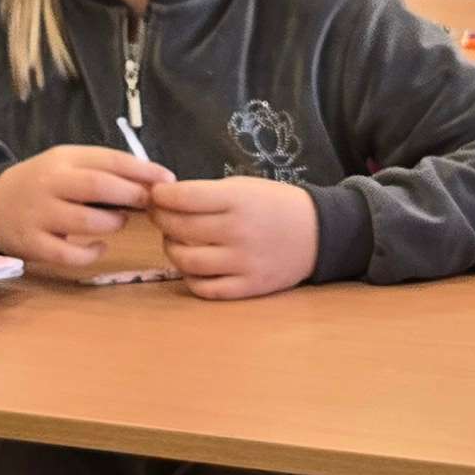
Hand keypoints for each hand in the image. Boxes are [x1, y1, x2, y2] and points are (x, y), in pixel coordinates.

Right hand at [0, 144, 171, 270]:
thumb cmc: (43, 185)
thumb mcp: (67, 166)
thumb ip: (103, 171)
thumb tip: (152, 182)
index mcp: (63, 160)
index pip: (108, 159)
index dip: (141, 170)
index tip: (167, 179)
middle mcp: (50, 184)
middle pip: (97, 186)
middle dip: (131, 194)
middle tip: (149, 203)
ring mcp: (39, 215)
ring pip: (86, 221)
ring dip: (112, 223)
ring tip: (118, 221)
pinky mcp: (33, 244)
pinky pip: (69, 255)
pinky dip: (91, 254)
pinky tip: (99, 247)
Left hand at [151, 176, 320, 299]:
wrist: (318, 233)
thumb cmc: (276, 205)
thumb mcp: (245, 187)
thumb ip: (208, 194)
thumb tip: (166, 200)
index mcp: (238, 200)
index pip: (183, 198)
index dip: (161, 196)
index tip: (156, 195)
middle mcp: (238, 231)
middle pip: (179, 228)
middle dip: (161, 219)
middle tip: (160, 215)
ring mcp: (243, 262)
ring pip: (186, 261)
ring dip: (171, 249)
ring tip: (175, 240)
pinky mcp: (248, 287)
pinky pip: (205, 288)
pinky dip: (190, 277)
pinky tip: (192, 266)